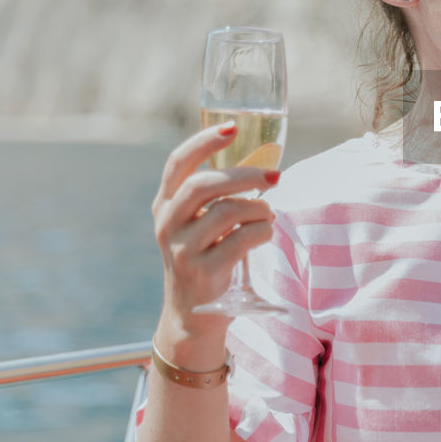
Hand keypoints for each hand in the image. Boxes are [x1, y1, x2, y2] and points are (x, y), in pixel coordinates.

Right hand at [151, 122, 278, 340]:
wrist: (193, 314)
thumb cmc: (206, 255)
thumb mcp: (200, 222)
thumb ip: (219, 195)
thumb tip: (265, 163)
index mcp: (165, 204)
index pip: (178, 163)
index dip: (204, 142)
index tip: (232, 127)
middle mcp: (167, 223)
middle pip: (203, 184)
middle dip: (244, 175)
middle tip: (274, 176)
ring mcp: (181, 249)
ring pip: (227, 212)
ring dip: (259, 208)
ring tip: (268, 214)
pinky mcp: (202, 271)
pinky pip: (241, 239)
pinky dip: (262, 231)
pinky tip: (265, 233)